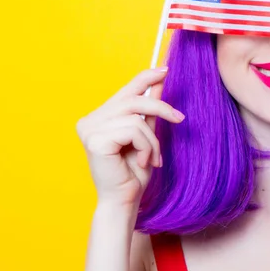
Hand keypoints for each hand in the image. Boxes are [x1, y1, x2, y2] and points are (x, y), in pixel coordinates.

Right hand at [76, 67, 183, 206]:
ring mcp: (89, 130)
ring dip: (152, 140)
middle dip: (161, 108)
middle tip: (180, 119)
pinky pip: (133, 130)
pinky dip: (146, 146)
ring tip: (152, 158)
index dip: (145, 78)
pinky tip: (143, 162)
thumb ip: (150, 108)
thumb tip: (161, 79)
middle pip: (133, 100)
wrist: (125, 201)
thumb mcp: (147, 134)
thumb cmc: (135, 172)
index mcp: (99, 118)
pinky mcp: (95, 140)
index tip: (165, 69)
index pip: (124, 90)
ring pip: (136, 117)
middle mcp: (90, 121)